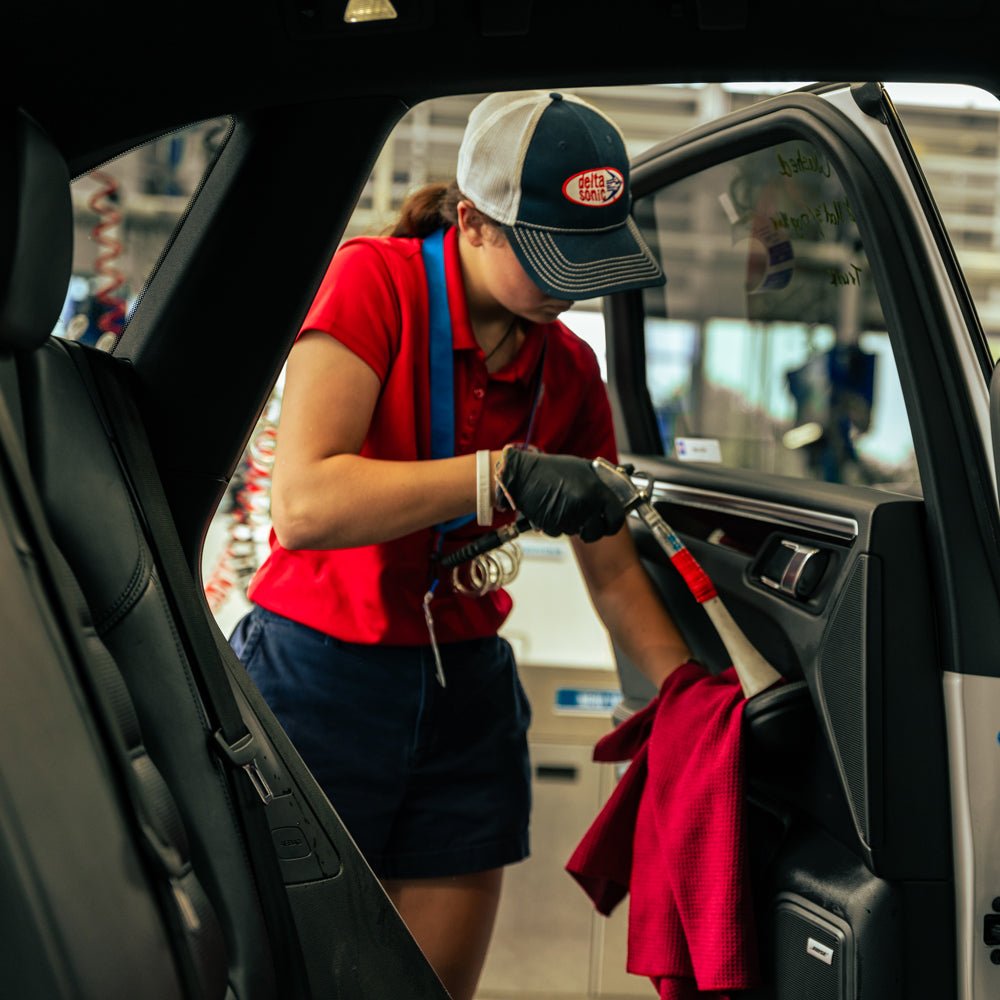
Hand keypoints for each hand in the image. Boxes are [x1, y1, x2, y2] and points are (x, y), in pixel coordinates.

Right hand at [498, 449, 626, 541]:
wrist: (522, 475)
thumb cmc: (550, 469)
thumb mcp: (582, 467)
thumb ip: (600, 481)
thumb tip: (616, 485)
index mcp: (596, 491)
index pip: (617, 517)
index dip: (613, 523)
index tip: (609, 523)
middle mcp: (585, 506)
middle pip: (597, 531)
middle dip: (592, 529)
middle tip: (584, 520)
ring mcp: (569, 517)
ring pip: (577, 532)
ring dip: (572, 525)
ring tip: (562, 506)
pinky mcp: (553, 526)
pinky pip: (560, 533)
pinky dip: (556, 526)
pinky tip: (551, 510)